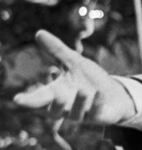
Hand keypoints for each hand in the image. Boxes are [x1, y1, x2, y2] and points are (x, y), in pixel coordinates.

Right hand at [11, 30, 134, 125]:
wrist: (116, 94)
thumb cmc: (90, 79)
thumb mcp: (74, 62)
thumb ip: (57, 51)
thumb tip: (39, 33)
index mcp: (57, 93)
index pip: (39, 98)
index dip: (28, 100)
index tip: (17, 99)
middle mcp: (67, 107)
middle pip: (53, 112)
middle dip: (53, 104)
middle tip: (55, 92)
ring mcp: (83, 113)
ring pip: (75, 114)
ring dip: (79, 102)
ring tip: (84, 90)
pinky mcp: (98, 116)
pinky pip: (96, 113)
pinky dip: (97, 105)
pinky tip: (100, 94)